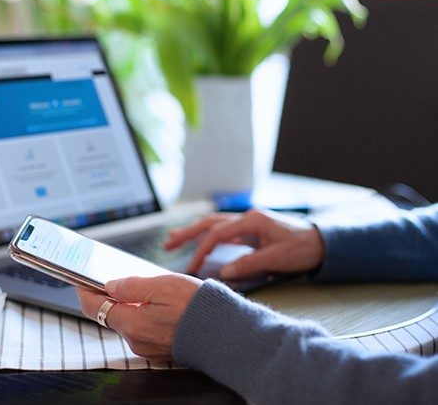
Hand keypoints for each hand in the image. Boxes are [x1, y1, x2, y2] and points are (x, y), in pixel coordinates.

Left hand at [76, 274, 201, 360]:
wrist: (224, 333)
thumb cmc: (197, 307)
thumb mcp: (163, 286)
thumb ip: (132, 286)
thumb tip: (110, 285)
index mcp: (133, 324)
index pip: (95, 308)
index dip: (84, 292)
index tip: (79, 280)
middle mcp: (135, 339)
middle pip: (110, 314)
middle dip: (108, 295)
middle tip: (111, 276)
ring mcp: (147, 346)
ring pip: (127, 320)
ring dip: (127, 304)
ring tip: (138, 285)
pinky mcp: (159, 348)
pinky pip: (141, 327)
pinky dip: (140, 313)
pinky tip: (153, 301)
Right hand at [165, 210, 324, 279]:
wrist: (321, 242)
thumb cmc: (302, 248)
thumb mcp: (277, 258)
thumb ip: (249, 264)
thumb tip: (223, 273)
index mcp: (251, 220)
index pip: (217, 233)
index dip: (202, 250)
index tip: (191, 267)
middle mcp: (246, 218)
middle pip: (210, 222)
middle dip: (187, 232)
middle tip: (168, 243)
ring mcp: (248, 223)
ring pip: (214, 225)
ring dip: (194, 232)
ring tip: (174, 239)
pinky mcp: (250, 230)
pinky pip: (223, 231)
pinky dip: (208, 236)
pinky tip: (200, 243)